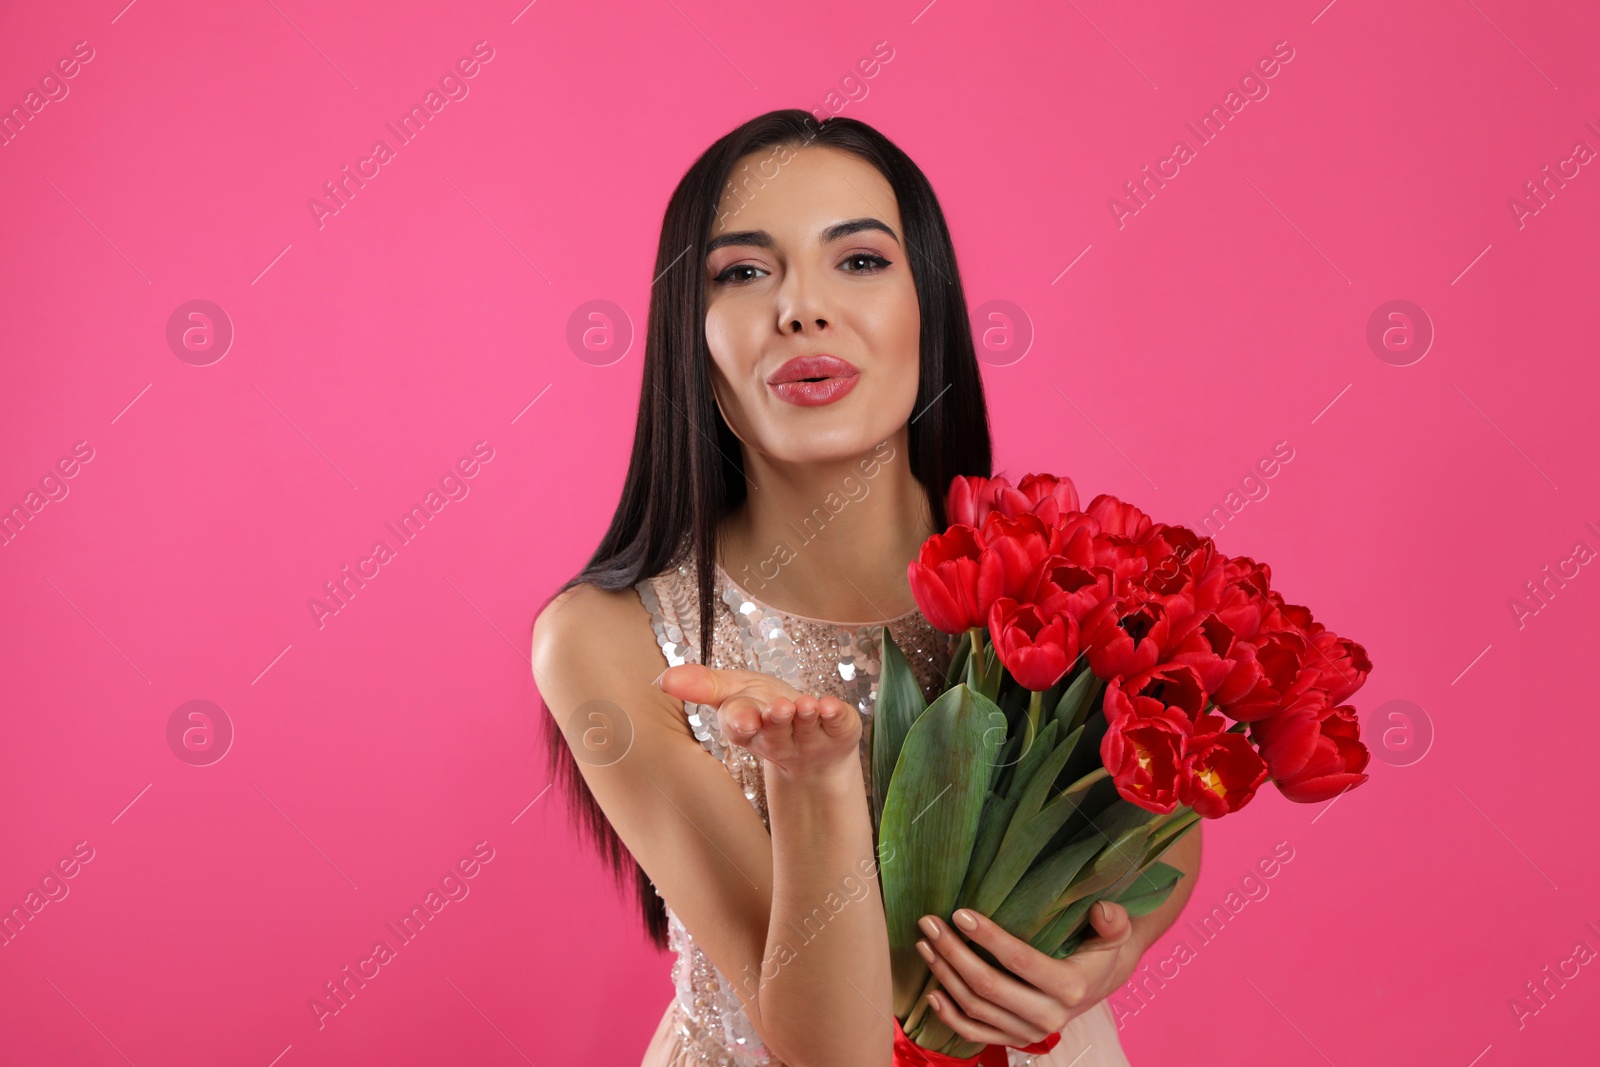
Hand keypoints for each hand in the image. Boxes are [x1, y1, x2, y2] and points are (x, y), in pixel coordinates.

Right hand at [656, 664, 859, 778]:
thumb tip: (663, 679)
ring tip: (807, 705)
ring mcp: (809, 738)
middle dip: (775, 720)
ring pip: (805, 728)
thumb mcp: (733, 691)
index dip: (741, 722)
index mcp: (749, 727)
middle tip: (778, 708)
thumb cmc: (765, 709)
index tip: (743, 719)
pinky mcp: (838, 732)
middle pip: (774, 731)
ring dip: (805, 716)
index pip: (741, 725)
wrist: (812, 746)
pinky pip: (837, 724)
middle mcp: (778, 737)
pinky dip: (834, 715)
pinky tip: (831, 705)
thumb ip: (702, 685)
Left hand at [914, 901, 1136, 1046]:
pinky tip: (931, 992)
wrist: (1100, 982)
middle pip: (988, 986)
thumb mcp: (1115, 931)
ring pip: (976, 1008)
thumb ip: (1113, 920)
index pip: (1020, 961)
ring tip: (925, 944)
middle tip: (929, 923)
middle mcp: (1049, 1016)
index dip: (988, 937)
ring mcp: (1030, 1032)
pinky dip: (950, 1016)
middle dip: (953, 952)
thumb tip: (1101, 910)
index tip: (959, 913)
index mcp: (1071, 987)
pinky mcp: (1015, 1040)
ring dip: (945, 975)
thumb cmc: (1100, 947)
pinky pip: (975, 1034)